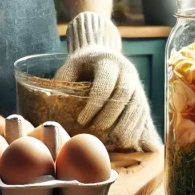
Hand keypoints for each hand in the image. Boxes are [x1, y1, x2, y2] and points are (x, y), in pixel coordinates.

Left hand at [53, 13, 161, 151]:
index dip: (95, 104)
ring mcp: (136, 82)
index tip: (82, 120)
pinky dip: (136, 127)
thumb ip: (63, 81)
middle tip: (96, 130)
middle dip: (111, 115)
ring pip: (137, 104)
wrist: (102, 53)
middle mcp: (126, 70)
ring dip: (127, 124)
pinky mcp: (141, 94)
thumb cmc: (81, 64)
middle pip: (124, 94)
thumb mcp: (69, 66)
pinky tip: (127, 140)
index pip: (105, 83)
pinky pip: (143, 112)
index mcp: (107, 61)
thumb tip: (51, 104)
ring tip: (115, 141)